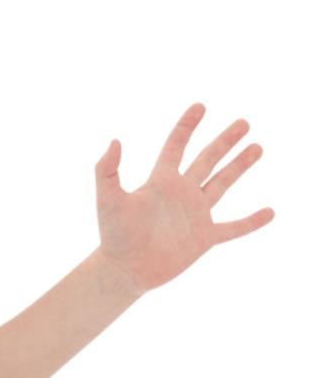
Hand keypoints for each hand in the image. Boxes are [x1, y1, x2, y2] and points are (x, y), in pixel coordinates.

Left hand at [94, 103, 273, 296]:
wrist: (124, 271)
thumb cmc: (113, 236)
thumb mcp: (108, 200)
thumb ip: (107, 170)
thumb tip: (114, 141)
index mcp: (161, 181)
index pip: (176, 146)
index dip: (187, 126)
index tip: (200, 106)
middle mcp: (181, 193)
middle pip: (207, 159)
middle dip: (225, 141)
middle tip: (244, 123)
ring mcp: (195, 215)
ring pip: (222, 184)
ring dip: (240, 166)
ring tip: (257, 147)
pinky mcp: (203, 238)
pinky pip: (233, 228)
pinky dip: (251, 222)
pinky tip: (270, 213)